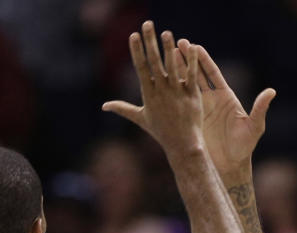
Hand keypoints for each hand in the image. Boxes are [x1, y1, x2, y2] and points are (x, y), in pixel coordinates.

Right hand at [102, 21, 203, 157]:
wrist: (182, 145)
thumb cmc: (161, 132)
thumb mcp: (140, 118)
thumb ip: (122, 108)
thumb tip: (104, 106)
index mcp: (148, 94)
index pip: (141, 67)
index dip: (137, 51)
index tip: (133, 35)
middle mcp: (162, 92)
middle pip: (154, 62)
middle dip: (150, 42)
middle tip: (148, 24)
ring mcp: (177, 93)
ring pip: (172, 66)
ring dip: (169, 48)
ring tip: (167, 32)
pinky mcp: (192, 96)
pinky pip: (191, 75)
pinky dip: (191, 61)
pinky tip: (191, 46)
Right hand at [176, 40, 275, 176]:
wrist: (230, 166)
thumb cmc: (244, 147)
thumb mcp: (254, 127)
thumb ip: (260, 109)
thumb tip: (271, 92)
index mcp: (226, 97)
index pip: (213, 73)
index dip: (203, 60)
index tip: (194, 46)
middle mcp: (212, 100)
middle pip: (198, 74)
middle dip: (187, 59)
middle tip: (176, 44)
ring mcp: (201, 108)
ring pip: (187, 86)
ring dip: (177, 71)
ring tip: (166, 56)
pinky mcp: (192, 119)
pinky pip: (181, 102)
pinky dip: (173, 91)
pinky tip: (162, 80)